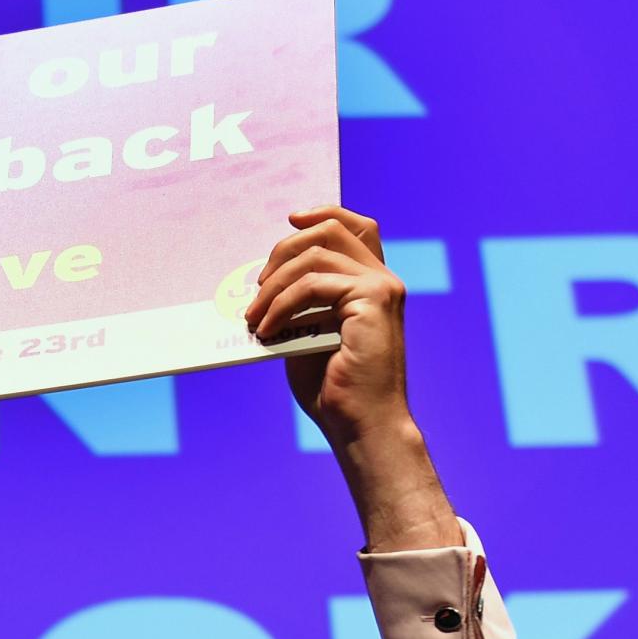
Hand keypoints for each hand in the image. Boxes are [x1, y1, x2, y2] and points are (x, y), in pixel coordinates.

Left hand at [246, 206, 460, 552]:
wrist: (361, 426)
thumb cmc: (334, 390)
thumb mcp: (309, 335)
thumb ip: (299, 303)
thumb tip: (261, 281)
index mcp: (373, 285)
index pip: (356, 227)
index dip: (323, 212)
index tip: (290, 220)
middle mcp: (383, 280)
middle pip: (330, 230)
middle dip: (283, 251)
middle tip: (256, 288)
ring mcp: (381, 287)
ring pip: (315, 254)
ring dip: (273, 284)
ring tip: (253, 318)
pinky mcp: (373, 299)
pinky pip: (312, 284)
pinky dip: (281, 304)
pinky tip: (266, 329)